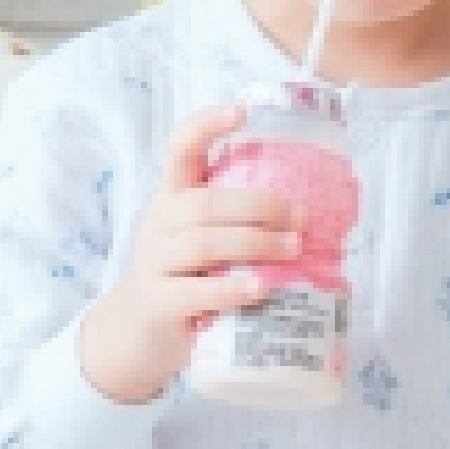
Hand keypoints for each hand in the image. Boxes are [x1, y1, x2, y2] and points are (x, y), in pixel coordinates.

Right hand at [74, 99, 302, 406]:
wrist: (133, 337)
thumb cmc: (182, 283)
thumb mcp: (202, 247)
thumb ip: (239, 229)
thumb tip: (316, 223)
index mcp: (173, 200)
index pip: (180, 148)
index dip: (207, 125)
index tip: (242, 111)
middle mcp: (160, 224)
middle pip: (207, 202)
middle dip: (260, 205)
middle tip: (301, 217)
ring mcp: (155, 263)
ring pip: (204, 242)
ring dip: (255, 243)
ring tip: (292, 248)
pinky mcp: (159, 303)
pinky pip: (195, 291)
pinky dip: (230, 288)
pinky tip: (258, 289)